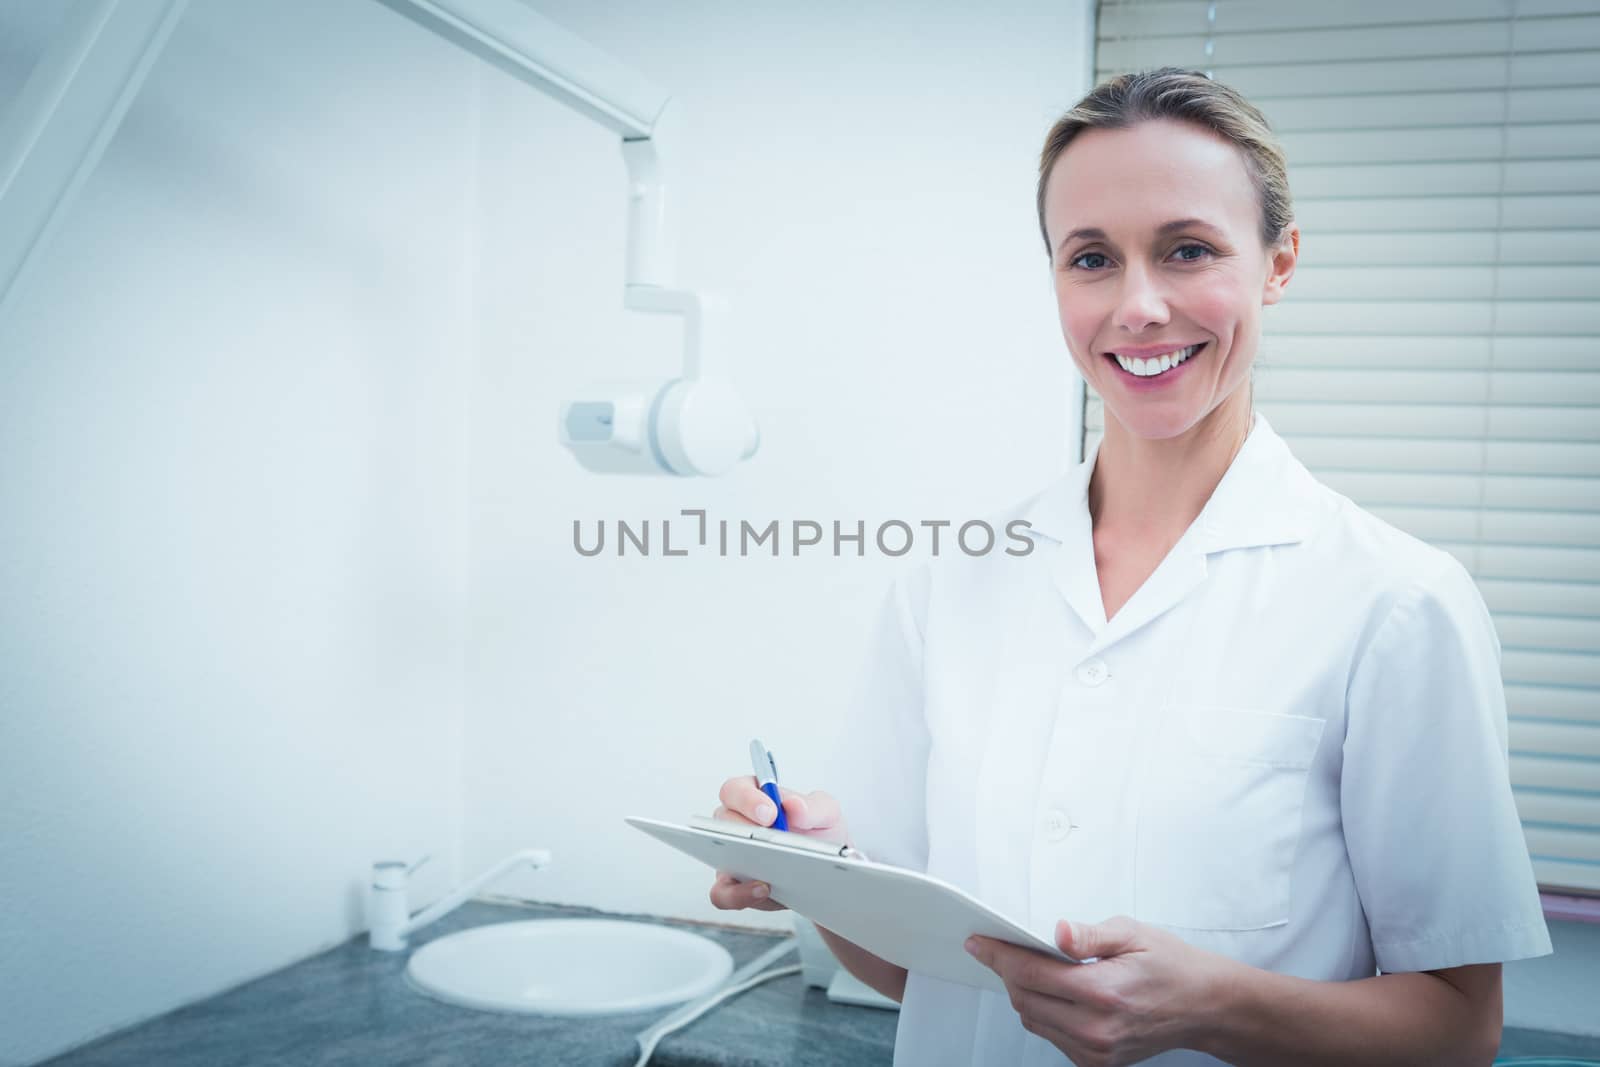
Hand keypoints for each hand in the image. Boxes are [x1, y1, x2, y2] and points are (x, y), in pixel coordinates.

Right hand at [706, 775, 848, 912]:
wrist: (827, 867)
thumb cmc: (819, 833)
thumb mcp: (826, 813)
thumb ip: (813, 806)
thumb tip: (793, 806)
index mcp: (754, 796)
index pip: (735, 790)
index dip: (747, 799)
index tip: (770, 813)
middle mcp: (737, 824)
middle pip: (722, 822)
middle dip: (744, 832)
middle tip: (768, 842)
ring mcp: (732, 856)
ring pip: (718, 859)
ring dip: (738, 865)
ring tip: (765, 871)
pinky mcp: (735, 886)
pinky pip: (723, 893)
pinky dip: (739, 894)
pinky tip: (764, 890)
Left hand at [964, 915, 1221, 1066]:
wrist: (1203, 1006)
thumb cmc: (1170, 965)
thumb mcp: (1133, 933)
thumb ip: (1089, 935)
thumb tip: (1056, 933)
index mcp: (1104, 993)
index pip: (1031, 974)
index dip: (999, 955)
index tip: (977, 942)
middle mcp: (1097, 1029)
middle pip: (1025, 999)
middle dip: (1008, 971)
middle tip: (1003, 947)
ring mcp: (1096, 1052)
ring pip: (1033, 1020)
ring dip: (1023, 993)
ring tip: (1030, 967)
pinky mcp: (1096, 1063)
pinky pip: (1051, 1036)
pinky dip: (1042, 1013)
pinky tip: (1055, 993)